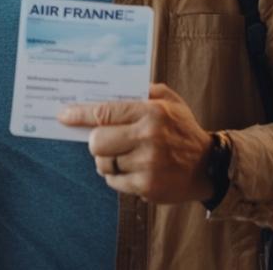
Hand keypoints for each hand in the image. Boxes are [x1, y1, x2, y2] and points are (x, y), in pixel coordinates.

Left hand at [58, 83, 213, 203]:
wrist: (209, 166)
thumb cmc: (183, 129)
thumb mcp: (170, 101)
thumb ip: (143, 90)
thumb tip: (108, 86)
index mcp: (152, 112)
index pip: (104, 112)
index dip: (79, 114)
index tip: (63, 115)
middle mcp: (149, 137)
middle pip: (97, 141)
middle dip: (95, 142)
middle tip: (104, 141)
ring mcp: (148, 164)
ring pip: (103, 163)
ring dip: (108, 160)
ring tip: (123, 156)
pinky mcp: (147, 186)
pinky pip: (113, 181)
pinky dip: (117, 176)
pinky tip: (133, 170)